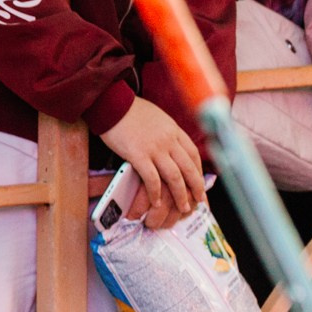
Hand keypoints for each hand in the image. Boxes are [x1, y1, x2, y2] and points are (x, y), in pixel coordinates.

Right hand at [100, 99, 206, 229]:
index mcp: (174, 130)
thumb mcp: (158, 118)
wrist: (112, 103)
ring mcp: (154, 148)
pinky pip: (151, 178)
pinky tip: (156, 202)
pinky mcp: (138, 155)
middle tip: (198, 201)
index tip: (200, 183)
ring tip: (182, 207)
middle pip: (188, 168)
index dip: (199, 171)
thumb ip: (167, 132)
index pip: (193, 154)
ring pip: (174, 177)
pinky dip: (156, 192)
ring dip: (180, 195)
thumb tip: (171, 145)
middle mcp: (168, 140)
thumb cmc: (131, 110)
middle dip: (196, 187)